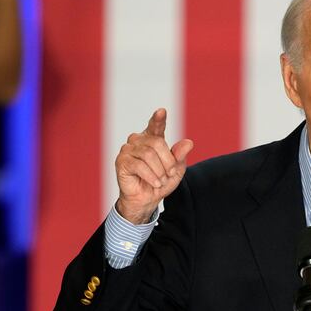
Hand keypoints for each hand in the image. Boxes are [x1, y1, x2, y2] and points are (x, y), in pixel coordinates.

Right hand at [114, 109, 193, 223]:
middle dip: (168, 161)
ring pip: (148, 154)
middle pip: (157, 143)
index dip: (158, 119)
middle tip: (170, 173)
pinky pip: (139, 165)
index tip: (162, 111)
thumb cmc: (161, 181)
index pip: (156, 126)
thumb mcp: (176, 170)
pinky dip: (151, 176)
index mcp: (152, 139)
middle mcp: (138, 140)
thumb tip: (189, 143)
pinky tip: (155, 183)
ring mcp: (128, 149)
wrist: (148, 199)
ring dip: (159, 170)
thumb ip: (180, 156)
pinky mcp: (121, 161)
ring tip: (161, 180)